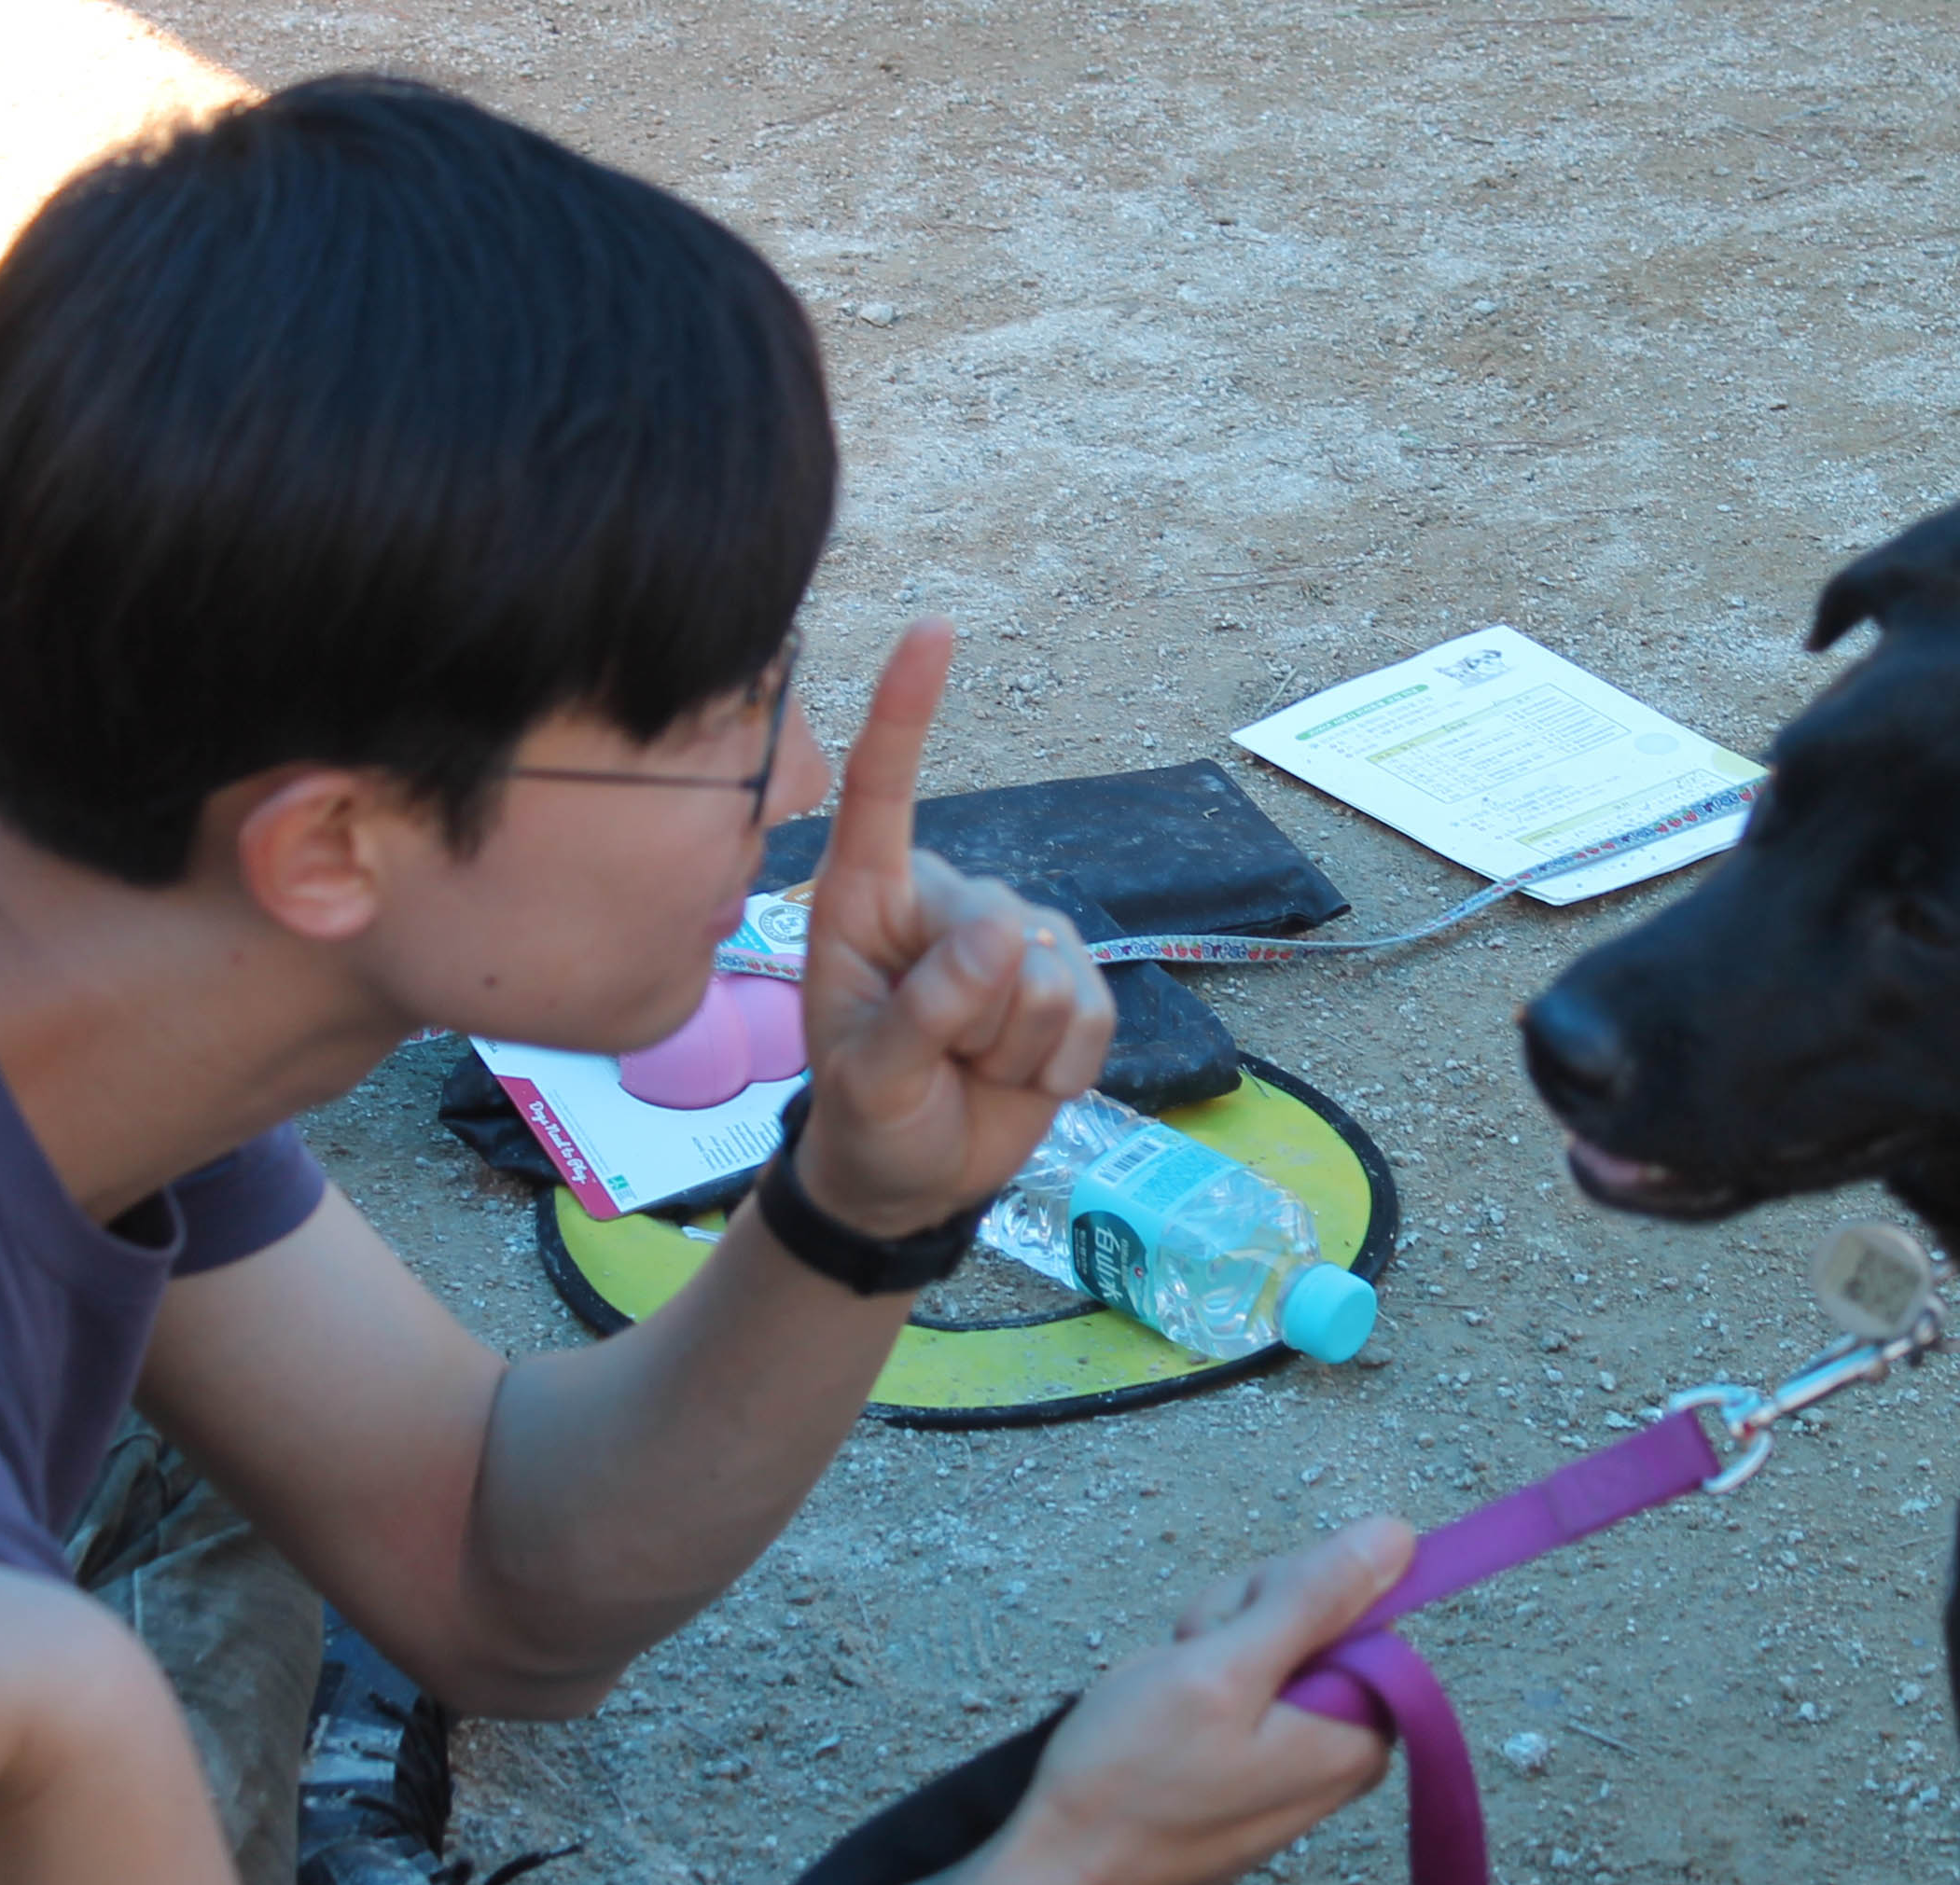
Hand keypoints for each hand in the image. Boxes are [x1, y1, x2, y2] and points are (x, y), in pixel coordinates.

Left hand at [793, 621, 1116, 1236]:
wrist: (912, 1178)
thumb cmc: (868, 1117)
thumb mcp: (869, 1080)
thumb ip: (923, 1013)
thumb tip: (1003, 935)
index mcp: (863, 899)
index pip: (883, 793)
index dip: (908, 710)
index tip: (934, 631)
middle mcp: (944, 900)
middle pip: (996, 931)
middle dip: (974, 1021)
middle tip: (934, 1063)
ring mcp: (1016, 936)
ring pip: (1051, 977)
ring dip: (1013, 1050)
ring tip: (968, 1070)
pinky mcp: (1073, 978)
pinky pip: (1096, 1013)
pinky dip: (1062, 1067)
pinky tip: (1020, 1079)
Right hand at [991, 1517, 1416, 1884]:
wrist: (1055, 1877)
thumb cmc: (1128, 1782)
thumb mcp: (1222, 1669)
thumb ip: (1312, 1601)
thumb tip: (1398, 1538)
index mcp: (1360, 1733)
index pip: (1353, 1606)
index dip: (1279, 1597)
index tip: (1227, 1635)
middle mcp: (1343, 1755)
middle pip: (1311, 1626)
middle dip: (1235, 1624)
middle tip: (1185, 1668)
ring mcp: (1295, 1768)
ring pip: (1265, 1653)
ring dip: (1206, 1654)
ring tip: (1163, 1697)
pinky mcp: (1253, 1775)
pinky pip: (1239, 1697)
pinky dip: (1194, 1688)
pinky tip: (1160, 1716)